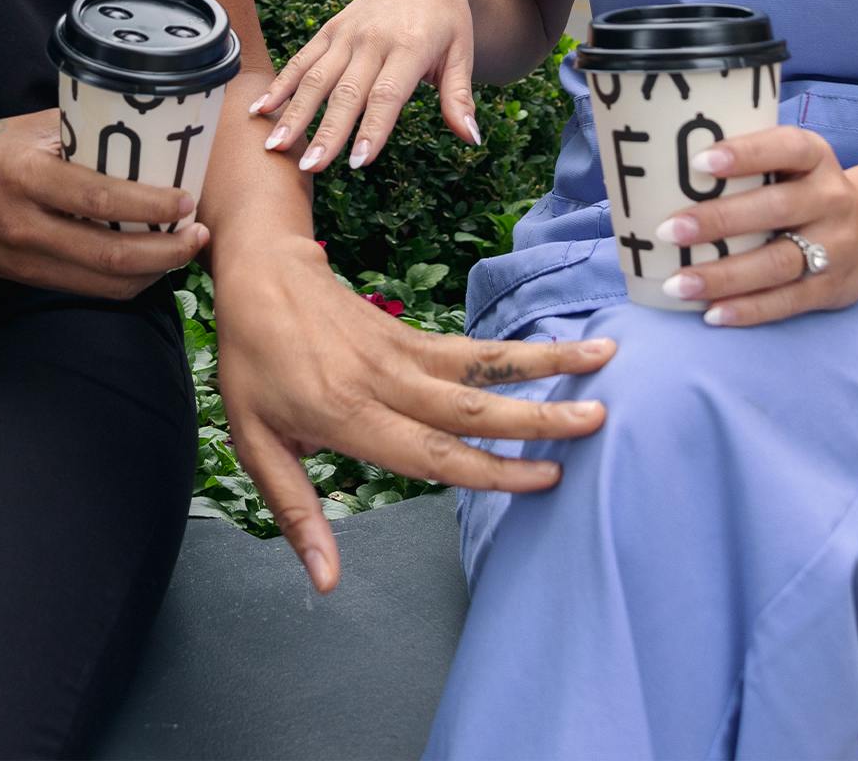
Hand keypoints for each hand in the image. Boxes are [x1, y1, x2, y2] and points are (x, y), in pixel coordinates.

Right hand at [0, 110, 207, 298]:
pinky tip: (150, 261)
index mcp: (27, 177)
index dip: (150, 204)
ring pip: (106, 283)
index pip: (99, 198)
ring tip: (185, 248)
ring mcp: (29, 261)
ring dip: (154, 271)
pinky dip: (128, 281)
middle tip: (200, 234)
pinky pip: (90, 289)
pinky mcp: (32, 280)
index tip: (186, 199)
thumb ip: (78, 128)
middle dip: (167, 252)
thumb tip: (138, 121)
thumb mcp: (23, 128)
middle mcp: (29, 226)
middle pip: (111, 255)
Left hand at [213, 234, 614, 591]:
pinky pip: (469, 346)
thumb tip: (328, 582)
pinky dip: (518, 350)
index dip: (492, 469)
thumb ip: (296, 511)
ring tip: (604, 358)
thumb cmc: (253, 366)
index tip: (547, 478)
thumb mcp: (255, 444)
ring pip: (482, 363)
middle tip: (598, 419)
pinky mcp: (410, 332)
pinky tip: (559, 349)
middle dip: (539, 414)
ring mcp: (402, 351)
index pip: (433, 452)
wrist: (260, 275)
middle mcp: (385, 382)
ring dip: (546, 361)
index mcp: (349, 416)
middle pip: (472, 406)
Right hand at [250, 0, 476, 171]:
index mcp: (410, 47)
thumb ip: (459, 97)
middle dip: (326, 131)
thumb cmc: (448, 21)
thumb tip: (472, 139)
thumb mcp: (462, 55)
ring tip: (276, 145)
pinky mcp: (330, 30)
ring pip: (316, 77)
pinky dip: (281, 84)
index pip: (388, 94)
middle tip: (309, 167)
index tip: (358, 162)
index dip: (373, 128)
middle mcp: (374, 40)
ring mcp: (348, 34)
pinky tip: (261, 110)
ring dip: (295, 112)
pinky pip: (302, 59)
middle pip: (346, 91)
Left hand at [648, 126, 857, 326]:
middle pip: (776, 209)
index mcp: (815, 157)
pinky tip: (711, 312)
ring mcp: (835, 246)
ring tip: (678, 284)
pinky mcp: (832, 287)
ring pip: (778, 262)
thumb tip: (661, 163)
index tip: (700, 162)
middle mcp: (830, 198)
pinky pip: (788, 300)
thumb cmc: (805, 187)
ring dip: (725, 276)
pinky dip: (748, 309)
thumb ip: (747, 159)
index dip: (745, 153)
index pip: (785, 148)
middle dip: (719, 221)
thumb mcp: (792, 161)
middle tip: (669, 230)